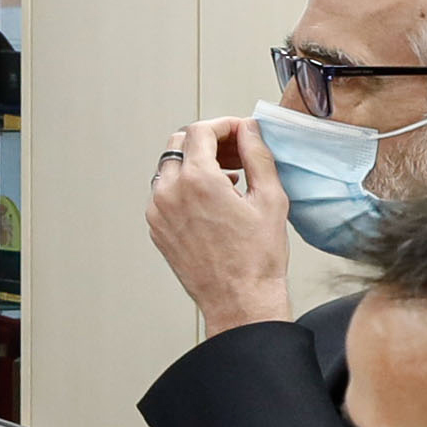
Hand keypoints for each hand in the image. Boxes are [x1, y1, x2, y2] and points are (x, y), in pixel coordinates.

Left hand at [149, 116, 295, 333]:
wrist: (239, 300)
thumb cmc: (257, 258)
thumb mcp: (270, 197)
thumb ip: (257, 155)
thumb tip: (249, 130)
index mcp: (197, 180)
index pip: (201, 131)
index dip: (224, 126)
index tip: (240, 132)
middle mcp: (169, 193)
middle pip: (179, 144)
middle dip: (208, 141)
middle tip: (236, 152)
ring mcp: (158, 212)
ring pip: (169, 168)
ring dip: (196, 163)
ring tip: (229, 177)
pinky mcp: (156, 228)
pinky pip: (165, 193)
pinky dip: (185, 186)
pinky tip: (213, 199)